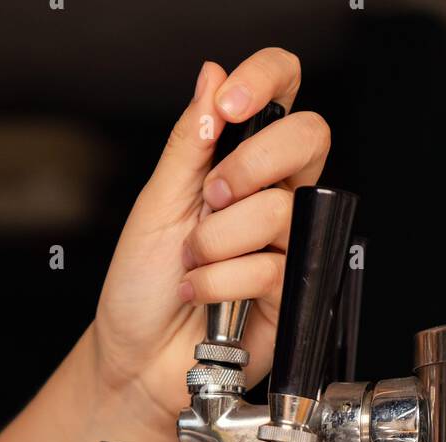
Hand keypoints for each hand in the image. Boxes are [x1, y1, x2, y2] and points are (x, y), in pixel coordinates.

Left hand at [92, 48, 329, 437]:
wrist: (137, 359)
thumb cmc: (142, 289)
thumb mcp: (155, 203)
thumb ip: (189, 142)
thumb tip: (211, 77)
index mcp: (240, 163)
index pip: (282, 92)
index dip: (265, 80)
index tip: (229, 104)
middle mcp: (270, 196)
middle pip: (308, 138)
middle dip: (248, 165)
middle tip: (208, 199)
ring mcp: (285, 243)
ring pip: (278, 211)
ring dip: (215, 241)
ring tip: (192, 265)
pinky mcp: (289, 292)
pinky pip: (269, 266)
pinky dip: (218, 282)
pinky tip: (202, 294)